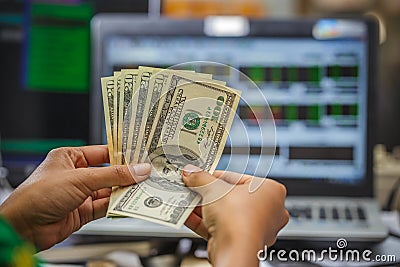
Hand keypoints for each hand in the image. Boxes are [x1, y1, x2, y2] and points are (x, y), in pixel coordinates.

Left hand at [0, 145, 150, 249]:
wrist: (22, 228)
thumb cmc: (37, 195)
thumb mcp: (80, 178)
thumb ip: (112, 175)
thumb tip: (137, 170)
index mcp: (70, 157)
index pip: (103, 152)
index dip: (122, 155)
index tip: (141, 156)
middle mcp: (76, 174)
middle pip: (108, 172)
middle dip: (126, 174)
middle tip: (146, 174)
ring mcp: (80, 194)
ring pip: (109, 190)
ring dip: (125, 191)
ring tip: (143, 188)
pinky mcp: (83, 211)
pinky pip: (106, 206)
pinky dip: (118, 205)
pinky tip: (130, 203)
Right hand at [183, 166, 288, 266]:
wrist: (234, 250)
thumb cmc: (239, 217)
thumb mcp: (213, 189)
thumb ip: (200, 178)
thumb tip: (191, 173)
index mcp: (271, 191)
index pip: (238, 178)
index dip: (215, 176)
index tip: (201, 175)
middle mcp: (268, 210)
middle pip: (230, 196)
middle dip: (208, 193)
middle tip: (193, 187)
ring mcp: (255, 228)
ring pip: (224, 213)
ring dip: (203, 207)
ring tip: (187, 200)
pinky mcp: (240, 242)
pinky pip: (220, 227)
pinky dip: (203, 221)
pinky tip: (187, 215)